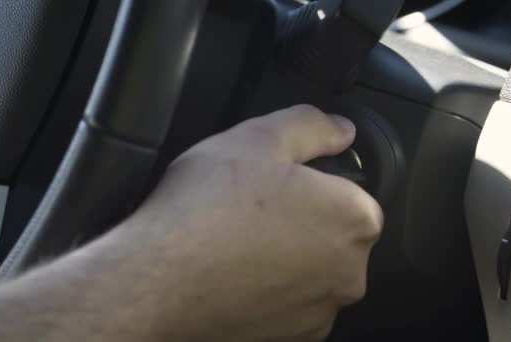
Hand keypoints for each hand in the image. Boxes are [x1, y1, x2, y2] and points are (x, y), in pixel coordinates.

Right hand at [122, 104, 382, 340]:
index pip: (353, 194)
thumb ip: (311, 126)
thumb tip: (341, 129)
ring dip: (284, 257)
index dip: (312, 185)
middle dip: (301, 221)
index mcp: (353, 220)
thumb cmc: (206, 209)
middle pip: (332, 236)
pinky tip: (232, 275)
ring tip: (236, 242)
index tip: (276, 186)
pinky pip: (287, 303)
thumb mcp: (258, 138)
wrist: (156, 281)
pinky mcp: (289, 338)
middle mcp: (348, 273)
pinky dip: (268, 290)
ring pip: (309, 271)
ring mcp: (319, 312)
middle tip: (251, 211)